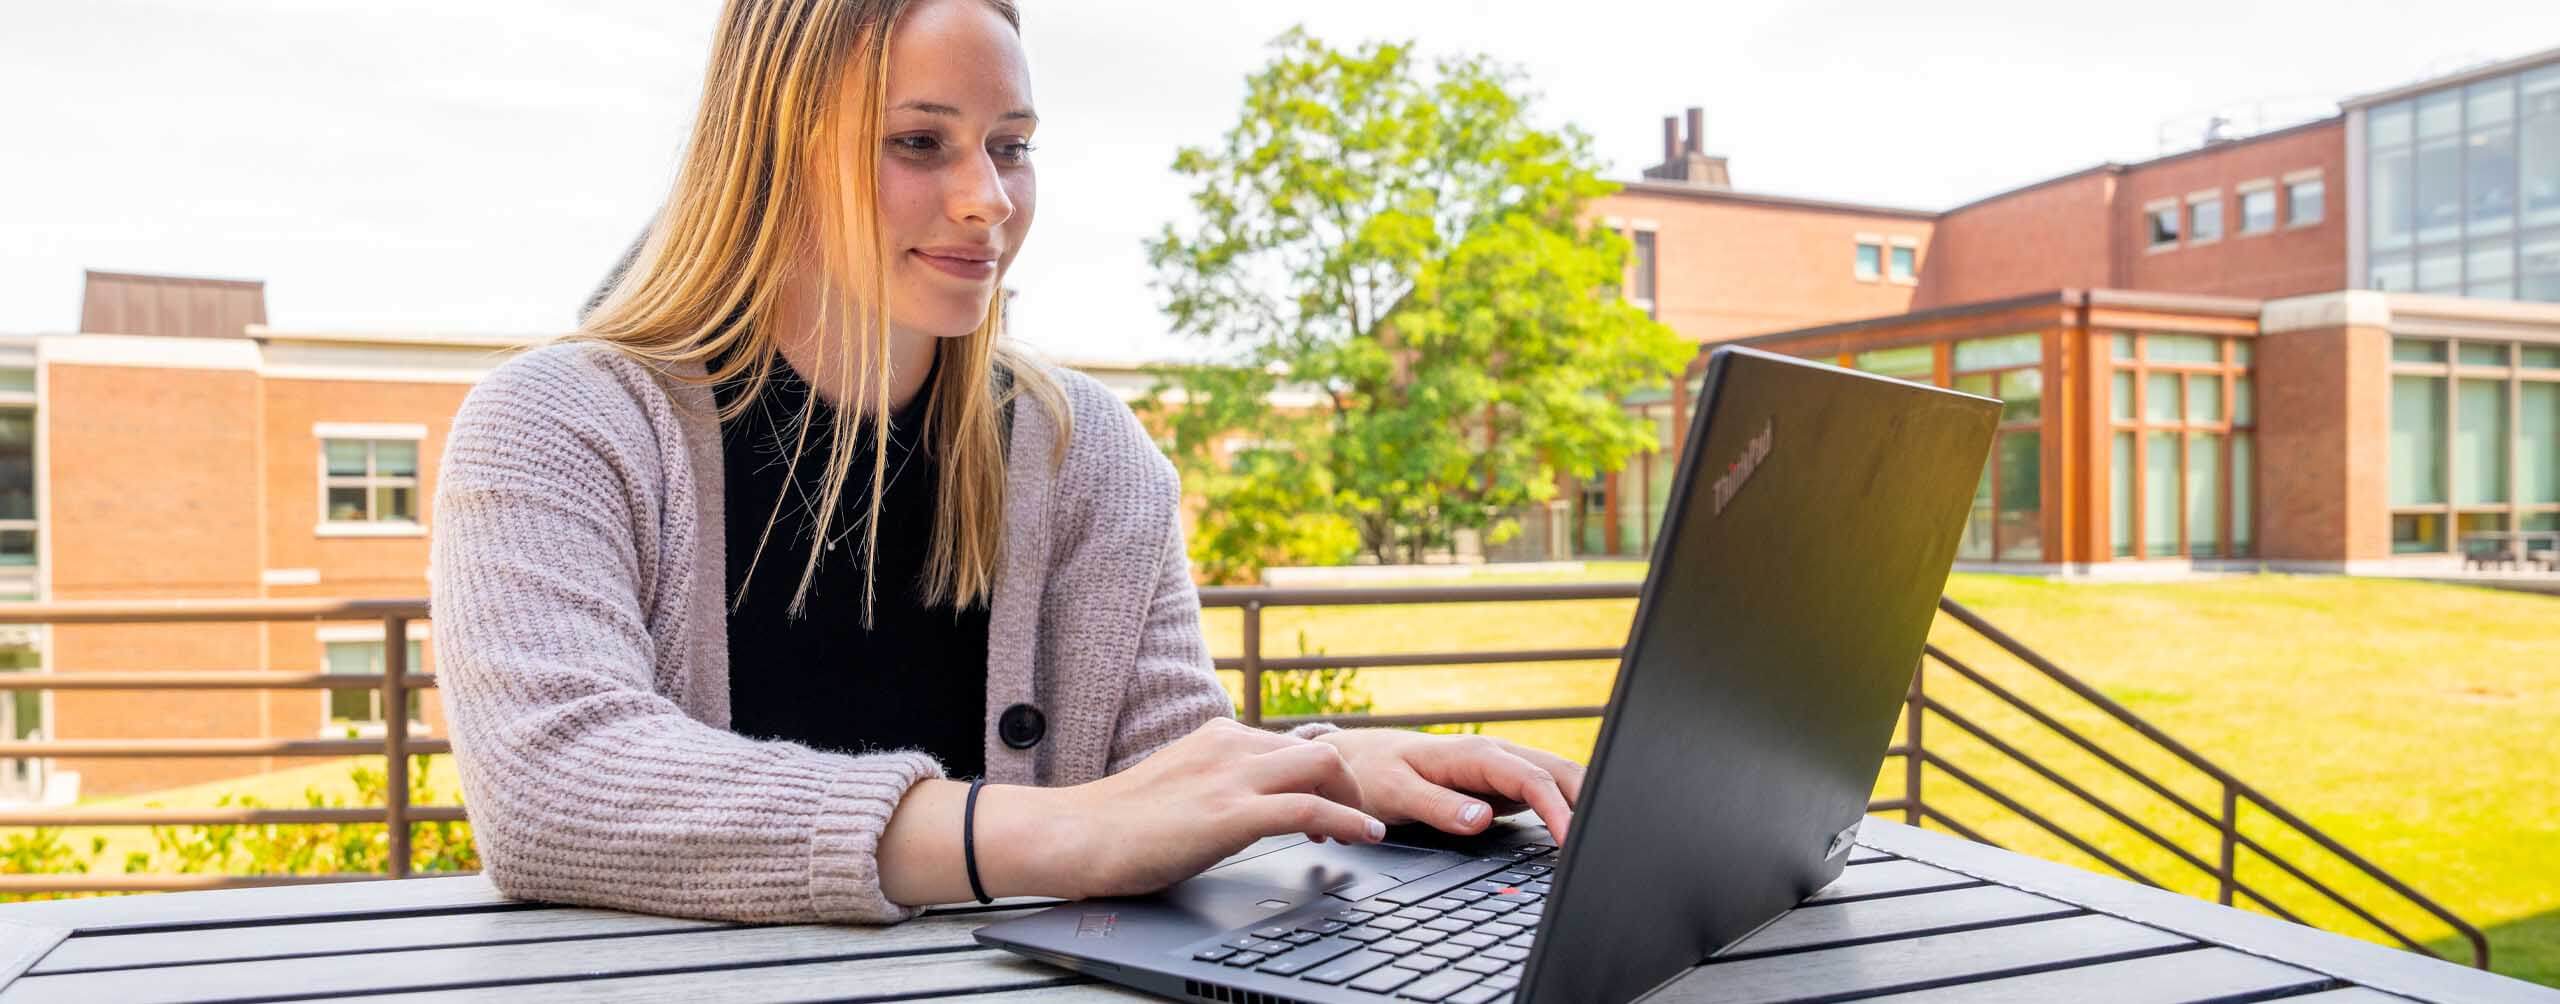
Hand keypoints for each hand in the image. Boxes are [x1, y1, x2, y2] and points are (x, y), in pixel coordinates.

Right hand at [1029, 718, 1386, 899]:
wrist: (1078, 835)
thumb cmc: (1119, 823)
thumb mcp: (1179, 784)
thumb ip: (1215, 782)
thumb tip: (1243, 804)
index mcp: (1218, 735)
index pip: (1291, 743)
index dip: (1318, 776)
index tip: (1326, 805)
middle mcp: (1230, 745)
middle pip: (1318, 748)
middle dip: (1344, 784)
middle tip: (1346, 821)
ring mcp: (1232, 776)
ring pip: (1323, 765)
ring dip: (1353, 799)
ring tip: (1362, 832)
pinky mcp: (1232, 813)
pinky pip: (1310, 807)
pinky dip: (1348, 820)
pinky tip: (1364, 837)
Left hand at [1313, 730, 1585, 843]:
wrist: (1351, 760)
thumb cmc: (1370, 774)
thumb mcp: (1396, 792)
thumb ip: (1438, 805)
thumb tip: (1482, 818)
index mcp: (1475, 754)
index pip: (1532, 779)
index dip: (1558, 809)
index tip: (1571, 841)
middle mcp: (1494, 756)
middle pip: (1559, 771)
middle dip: (1591, 798)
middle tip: (1611, 838)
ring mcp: (1500, 769)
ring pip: (1557, 777)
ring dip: (1585, 799)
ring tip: (1607, 834)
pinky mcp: (1498, 785)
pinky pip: (1543, 791)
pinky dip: (1567, 806)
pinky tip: (1580, 828)